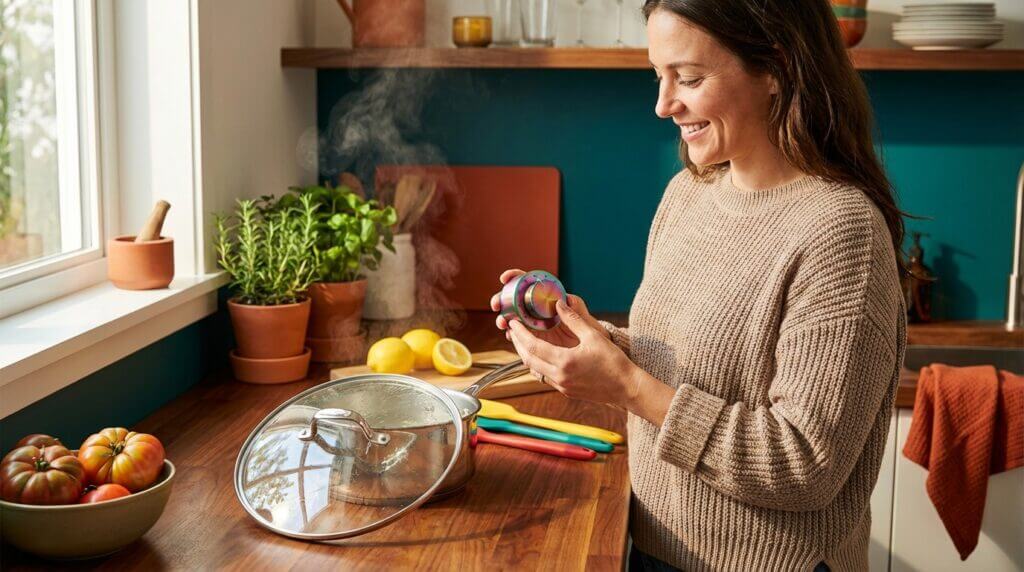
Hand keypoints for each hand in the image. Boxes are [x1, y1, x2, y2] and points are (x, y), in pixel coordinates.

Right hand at [490, 269, 608, 348]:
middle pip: (514, 301)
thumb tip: (565, 299)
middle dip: (502, 300)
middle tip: (497, 305)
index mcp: (549, 300)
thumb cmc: (589, 334)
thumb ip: (576, 309)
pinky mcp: (534, 341)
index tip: (505, 278)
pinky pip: (519, 337)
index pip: (528, 283)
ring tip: (503, 324)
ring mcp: (535, 326)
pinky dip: (513, 336)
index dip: (515, 278)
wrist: (593, 356)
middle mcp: (539, 312)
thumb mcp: (585, 321)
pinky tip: (511, 337)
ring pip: (514, 319)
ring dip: (505, 319)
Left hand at [507, 298, 641, 408]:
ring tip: (522, 342)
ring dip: (527, 356)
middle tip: (513, 331)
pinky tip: (540, 356)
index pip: (533, 346)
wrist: (626, 388)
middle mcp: (559, 377)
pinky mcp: (567, 391)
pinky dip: (538, 365)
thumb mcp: (593, 336)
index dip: (520, 334)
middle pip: (529, 360)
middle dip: (518, 344)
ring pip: (535, 370)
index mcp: (564, 361)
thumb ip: (573, 320)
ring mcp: (562, 387)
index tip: (513, 323)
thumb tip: (559, 304)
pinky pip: (545, 377)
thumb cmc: (614, 361)